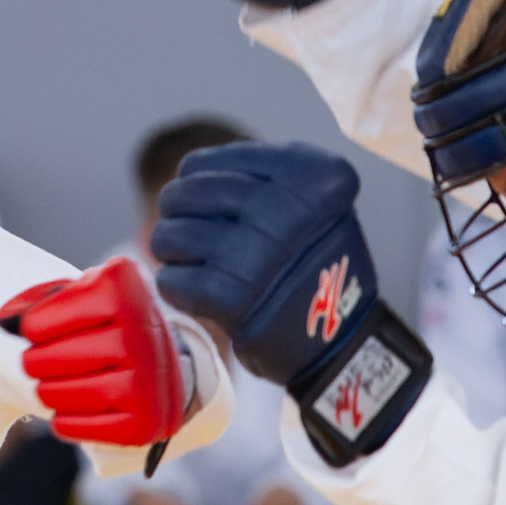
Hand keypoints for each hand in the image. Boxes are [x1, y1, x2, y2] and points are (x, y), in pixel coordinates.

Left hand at [0, 258, 188, 446]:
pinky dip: (64, 421)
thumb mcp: (84, 293)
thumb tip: (4, 322)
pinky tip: (74, 408)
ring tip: (57, 383)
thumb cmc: (112, 325)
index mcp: (121, 288)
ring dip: (47, 392)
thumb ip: (39, 301)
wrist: (165, 367)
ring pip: (58, 395)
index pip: (39, 322)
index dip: (32, 328)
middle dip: (36, 362)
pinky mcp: (142, 423)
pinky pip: (76, 429)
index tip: (43, 330)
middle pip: (46, 359)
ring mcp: (145, 381)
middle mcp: (139, 331)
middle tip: (45, 361)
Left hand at [153, 142, 368, 378]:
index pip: (201, 164)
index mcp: (308, 174)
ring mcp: (252, 251)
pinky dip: (179, 289)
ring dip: (174, 253)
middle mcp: (282, 206)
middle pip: (181, 195)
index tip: (210, 207)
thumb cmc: (317, 264)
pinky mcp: (229, 295)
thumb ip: (265, 173)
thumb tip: (191, 172)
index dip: (194, 187)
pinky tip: (204, 293)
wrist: (339, 341)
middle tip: (196, 235)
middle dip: (178, 217)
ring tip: (198, 262)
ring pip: (167, 236)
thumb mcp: (316, 198)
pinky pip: (170, 280)